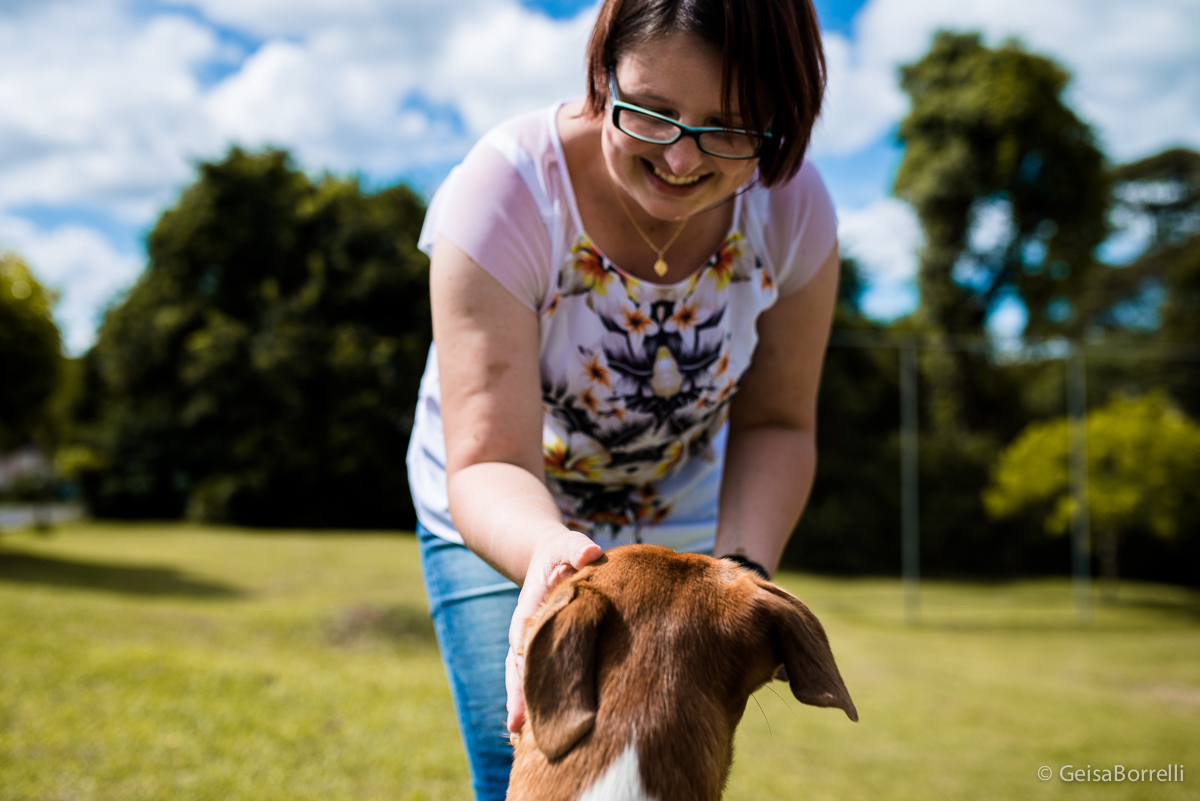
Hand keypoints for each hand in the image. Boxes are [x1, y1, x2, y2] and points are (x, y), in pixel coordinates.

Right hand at [505, 530, 602, 733]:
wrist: (550, 557)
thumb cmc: (564, 552)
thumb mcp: (568, 544)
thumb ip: (577, 547)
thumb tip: (592, 552)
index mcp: (529, 610)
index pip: (525, 642)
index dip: (527, 665)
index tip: (530, 688)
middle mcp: (526, 633)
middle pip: (518, 670)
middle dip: (518, 698)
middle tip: (519, 730)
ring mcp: (532, 647)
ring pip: (523, 682)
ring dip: (524, 710)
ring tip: (524, 746)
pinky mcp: (543, 655)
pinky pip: (537, 683)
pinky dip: (536, 707)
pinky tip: (537, 739)